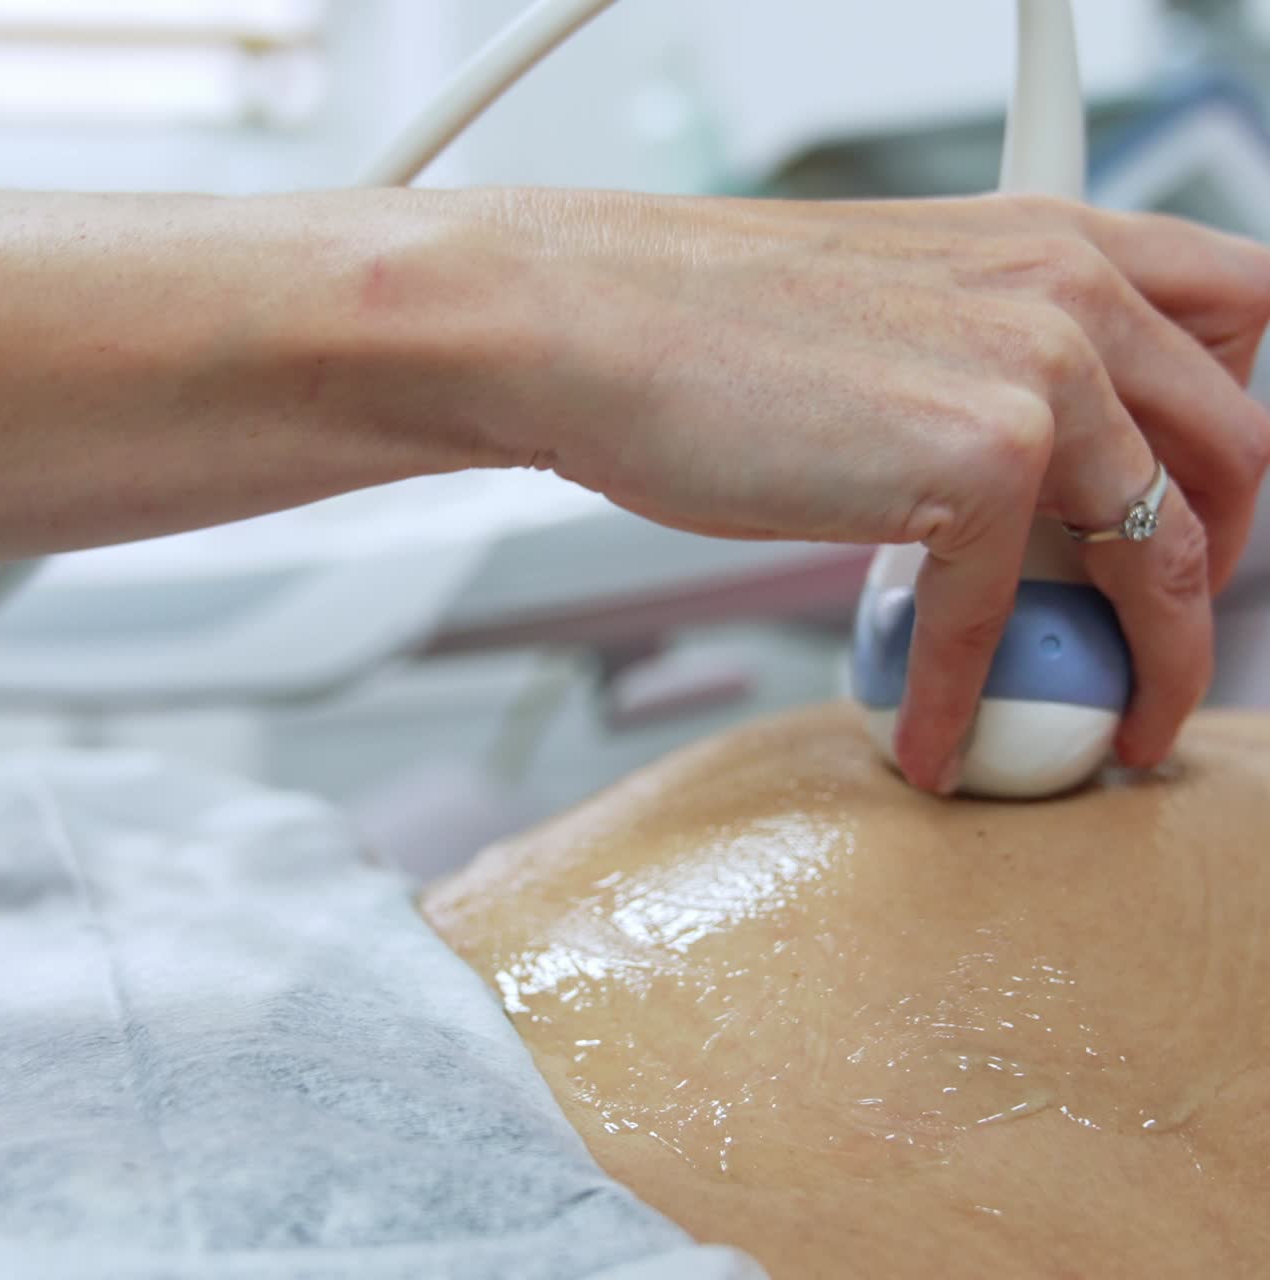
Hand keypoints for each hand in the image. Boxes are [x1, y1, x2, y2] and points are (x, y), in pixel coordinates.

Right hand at [486, 190, 1269, 790]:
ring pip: (1163, 550)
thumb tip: (1012, 484)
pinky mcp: (969, 465)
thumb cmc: (695, 323)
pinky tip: (929, 736)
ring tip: (1110, 725)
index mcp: (1051, 238)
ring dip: (1151, 661)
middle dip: (1218, 560)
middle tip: (1159, 630)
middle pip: (1235, 445)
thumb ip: (982, 369)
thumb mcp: (892, 309)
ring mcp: (1032, 373)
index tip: (1188, 508)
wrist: (581, 324)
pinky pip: (997, 622)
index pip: (1236, 318)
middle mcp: (1065, 290)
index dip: (1229, 431)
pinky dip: (962, 698)